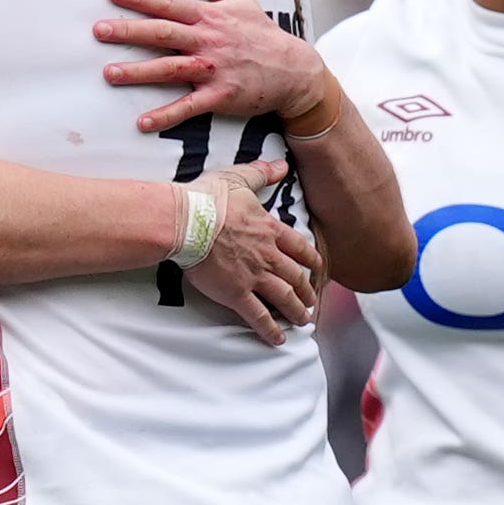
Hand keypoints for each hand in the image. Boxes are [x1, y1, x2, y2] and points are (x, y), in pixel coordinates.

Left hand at [97, 0, 331, 135]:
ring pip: (170, 69)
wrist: (293, 70)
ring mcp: (213, 70)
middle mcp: (208, 41)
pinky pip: (188, 107)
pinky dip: (166, 115)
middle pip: (163, 33)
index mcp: (209, 17)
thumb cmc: (262, 33)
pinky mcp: (219, 96)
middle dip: (129, 31)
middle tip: (98, 30)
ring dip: (138, 72)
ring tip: (108, 73)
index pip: (169, 4)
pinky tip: (142, 122)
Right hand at [183, 165, 322, 343]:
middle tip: (312, 300)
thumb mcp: (239, 178)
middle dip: (307, 290)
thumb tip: (281, 164)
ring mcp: (254, 276)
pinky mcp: (236, 293)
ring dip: (296, 311)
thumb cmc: (208, 199)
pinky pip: (259, 315)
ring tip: (303, 321)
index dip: (310, 259)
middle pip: (296, 276)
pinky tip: (278, 339)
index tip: (317, 268)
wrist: (186, 222)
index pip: (299, 247)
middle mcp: (268, 255)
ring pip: (285, 297)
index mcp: (270, 229)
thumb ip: (262, 173)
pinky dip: (270, 329)